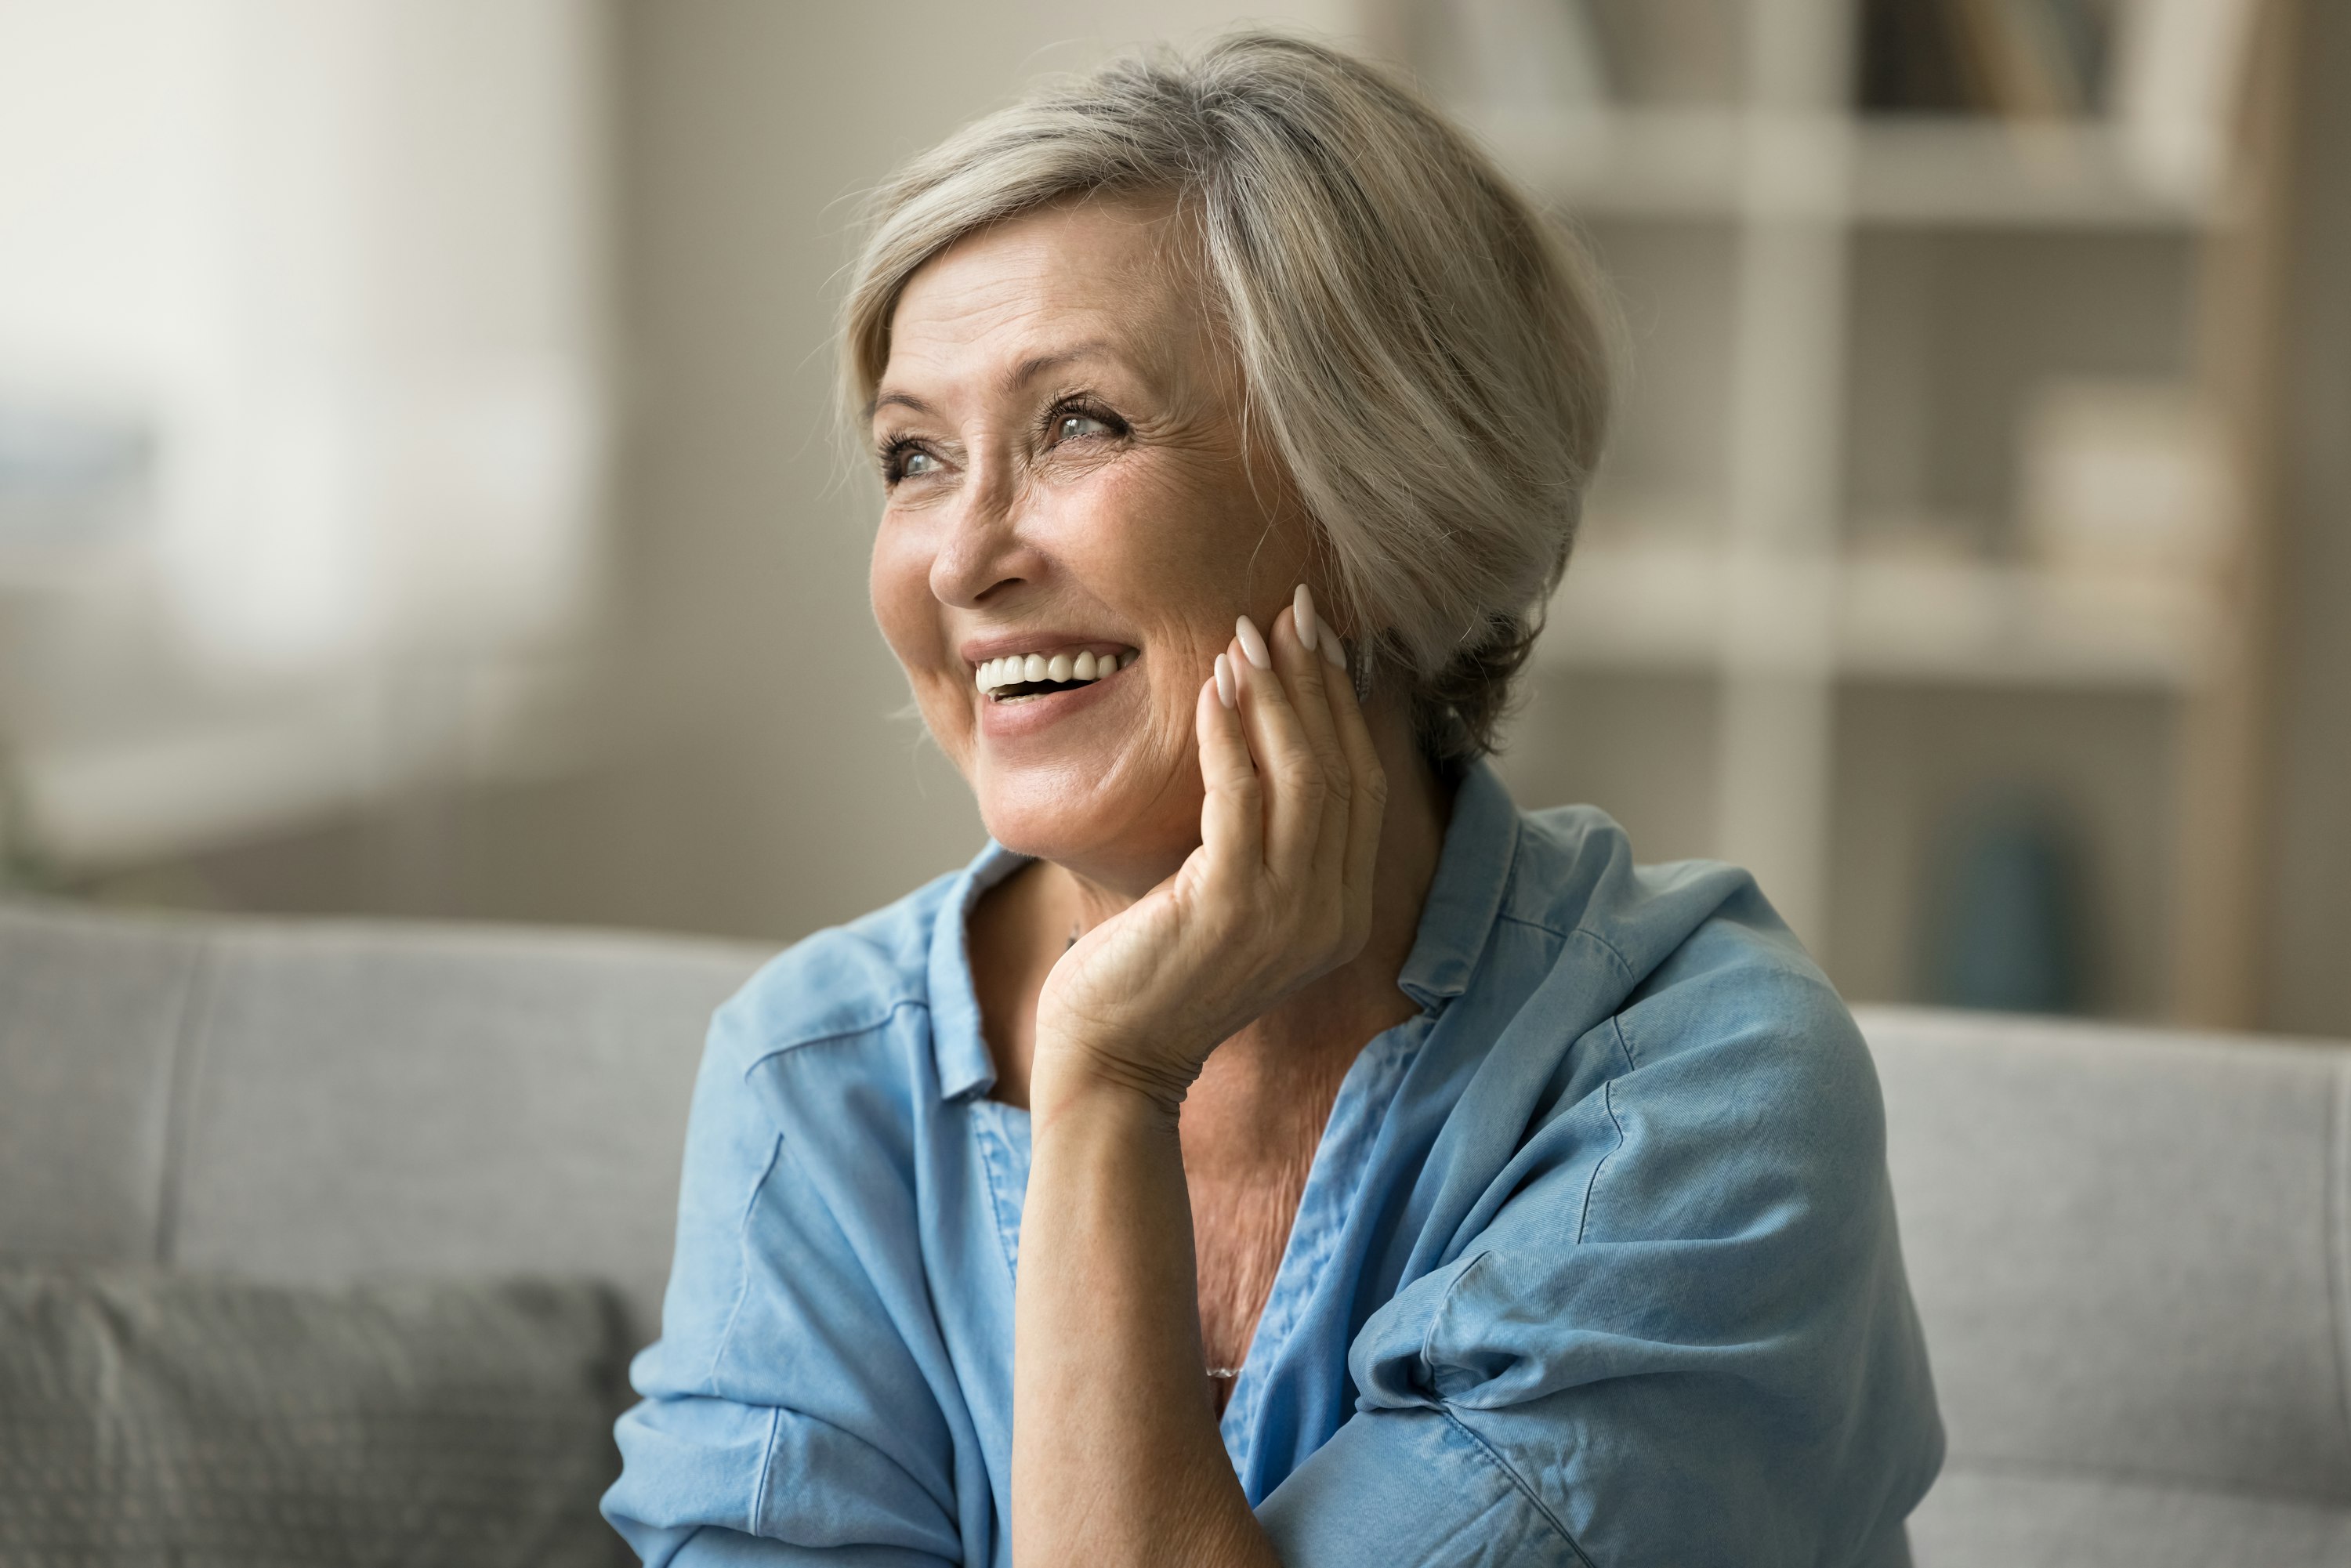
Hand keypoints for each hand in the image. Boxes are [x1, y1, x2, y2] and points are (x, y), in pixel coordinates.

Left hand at [1031, 583, 1386, 1116]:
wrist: (1114, 1054)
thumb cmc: (1157, 967)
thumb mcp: (1228, 896)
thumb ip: (1261, 836)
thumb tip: (1263, 735)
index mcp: (1343, 910)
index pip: (1362, 783)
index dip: (1344, 704)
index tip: (1319, 638)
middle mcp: (1332, 913)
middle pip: (1343, 769)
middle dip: (1317, 681)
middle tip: (1291, 611)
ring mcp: (1289, 915)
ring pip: (1303, 775)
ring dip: (1274, 694)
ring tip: (1245, 635)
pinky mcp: (1231, 908)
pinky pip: (1243, 797)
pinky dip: (1231, 734)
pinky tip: (1213, 688)